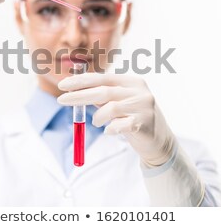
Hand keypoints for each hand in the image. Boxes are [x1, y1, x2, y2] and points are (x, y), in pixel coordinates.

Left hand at [57, 73, 176, 166]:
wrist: (159, 142)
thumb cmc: (132, 119)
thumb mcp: (118, 102)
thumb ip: (101, 95)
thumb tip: (74, 89)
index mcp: (130, 81)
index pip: (101, 78)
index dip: (80, 81)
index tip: (62, 85)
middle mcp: (139, 91)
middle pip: (103, 91)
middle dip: (79, 95)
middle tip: (61, 100)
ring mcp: (144, 106)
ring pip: (111, 108)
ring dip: (98, 117)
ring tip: (96, 123)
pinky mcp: (145, 123)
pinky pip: (120, 125)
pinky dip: (110, 129)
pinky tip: (109, 131)